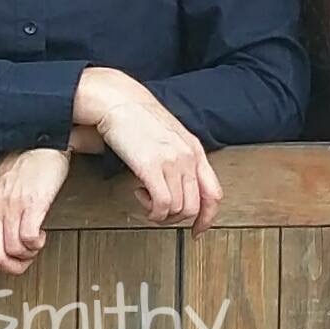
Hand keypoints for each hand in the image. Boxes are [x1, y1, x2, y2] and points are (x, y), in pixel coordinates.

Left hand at [0, 148, 70, 298]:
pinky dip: (37, 244)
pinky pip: (30, 240)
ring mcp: (11, 205)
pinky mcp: (31, 204)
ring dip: (27, 255)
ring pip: (12, 252)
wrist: (41, 140)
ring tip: (33, 240)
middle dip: (10, 267)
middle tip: (22, 259)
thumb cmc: (21, 164)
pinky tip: (40, 233)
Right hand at [73, 68, 222, 231]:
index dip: (207, 218)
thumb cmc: (135, 113)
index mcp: (193, 148)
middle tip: (159, 212)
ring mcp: (171, 161)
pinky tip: (140, 197)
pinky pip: (162, 205)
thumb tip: (178, 182)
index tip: (197, 230)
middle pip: (194, 207)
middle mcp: (187, 156)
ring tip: (145, 197)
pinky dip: (152, 211)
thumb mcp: (168, 133)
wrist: (115, 98)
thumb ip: (179, 155)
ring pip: (178, 209)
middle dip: (176, 218)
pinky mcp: (151, 166)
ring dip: (161, 213)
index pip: (213, 193)